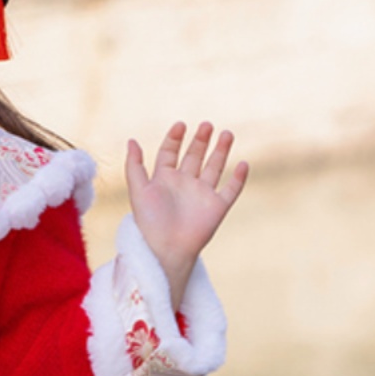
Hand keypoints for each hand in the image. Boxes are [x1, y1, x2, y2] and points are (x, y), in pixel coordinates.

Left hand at [125, 122, 247, 306]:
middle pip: (194, 156)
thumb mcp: (138, 191)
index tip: (180, 125)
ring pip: (214, 167)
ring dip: (221, 151)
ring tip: (226, 133)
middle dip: (200, 140)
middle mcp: (183, 185)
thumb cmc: (149, 224)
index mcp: (163, 180)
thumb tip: (131, 140)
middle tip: (206, 125)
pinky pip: (231, 190)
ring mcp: (201, 195)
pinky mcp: (216, 208)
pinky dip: (239, 178)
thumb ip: (134, 166)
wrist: (166, 250)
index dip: (174, 138)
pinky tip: (243, 164)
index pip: (169, 153)